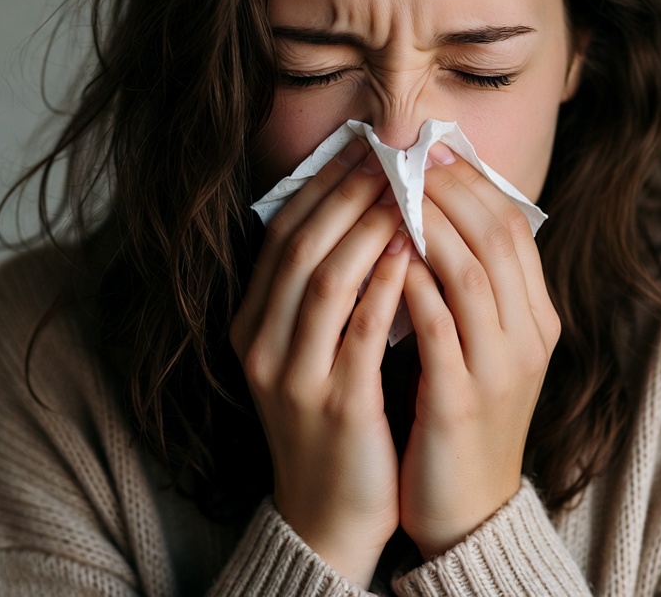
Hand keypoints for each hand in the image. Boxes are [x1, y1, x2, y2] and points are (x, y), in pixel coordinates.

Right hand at [230, 139, 409, 587]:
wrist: (329, 511)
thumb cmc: (332, 414)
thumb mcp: (308, 347)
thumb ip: (323, 287)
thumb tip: (363, 208)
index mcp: (251, 323)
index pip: (282, 234)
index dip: (321, 185)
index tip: (361, 149)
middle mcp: (260, 344)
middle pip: (300, 247)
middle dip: (345, 195)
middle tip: (387, 156)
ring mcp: (293, 376)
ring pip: (325, 280)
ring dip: (365, 229)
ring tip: (403, 192)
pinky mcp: (334, 405)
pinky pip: (359, 331)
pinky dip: (383, 286)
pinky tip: (408, 254)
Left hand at [399, 143, 560, 557]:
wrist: (468, 507)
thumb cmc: (463, 409)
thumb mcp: (484, 343)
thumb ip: (470, 285)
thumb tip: (436, 211)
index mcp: (538, 318)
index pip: (515, 229)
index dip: (474, 183)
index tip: (435, 151)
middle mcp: (529, 337)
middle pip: (497, 239)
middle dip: (451, 190)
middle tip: (410, 158)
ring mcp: (500, 369)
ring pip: (471, 274)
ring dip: (429, 227)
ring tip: (393, 193)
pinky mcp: (462, 401)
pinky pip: (439, 328)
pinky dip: (413, 286)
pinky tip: (386, 260)